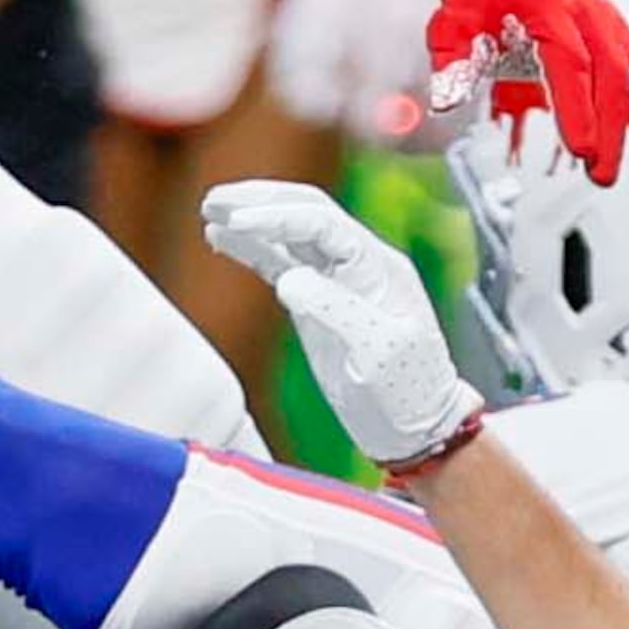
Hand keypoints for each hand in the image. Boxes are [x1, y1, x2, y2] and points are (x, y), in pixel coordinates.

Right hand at [200, 180, 483, 472]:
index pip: (322, 223)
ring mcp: (337, 281)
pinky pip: (281, 263)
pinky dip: (251, 249)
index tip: (239, 221)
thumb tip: (288, 280)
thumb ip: (335, 310)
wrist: (418, 427)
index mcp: (378, 267)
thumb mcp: (378, 351)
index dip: (278, 217)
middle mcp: (358, 264)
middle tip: (214, 201)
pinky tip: (221, 240)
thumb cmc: (409, 391)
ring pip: (290, 234)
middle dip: (260, 202)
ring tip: (210, 211)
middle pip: (306, 212)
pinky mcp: (318, 303)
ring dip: (252, 219)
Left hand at [426, 0, 628, 202]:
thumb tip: (447, 99)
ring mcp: (617, 31)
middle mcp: (593, 15)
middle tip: (601, 176)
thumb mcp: (454, 15)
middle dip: (615, 132)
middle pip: (616, 76)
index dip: (578, 105)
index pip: (570, 59)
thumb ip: (452, 56)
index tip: (580, 147)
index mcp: (550, 5)